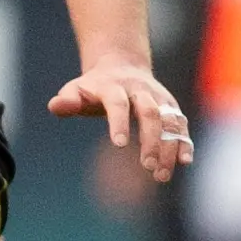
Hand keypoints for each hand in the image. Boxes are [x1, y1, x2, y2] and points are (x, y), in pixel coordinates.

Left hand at [48, 60, 191, 182]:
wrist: (121, 65)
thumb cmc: (93, 86)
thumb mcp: (76, 90)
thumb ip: (67, 101)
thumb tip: (55, 106)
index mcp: (114, 87)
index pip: (118, 104)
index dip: (119, 122)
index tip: (119, 145)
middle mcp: (140, 91)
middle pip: (149, 113)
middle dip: (151, 140)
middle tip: (147, 166)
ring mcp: (159, 98)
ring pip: (169, 121)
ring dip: (170, 147)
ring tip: (162, 175)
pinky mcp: (171, 107)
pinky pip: (181, 124)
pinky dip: (184, 142)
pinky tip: (185, 162)